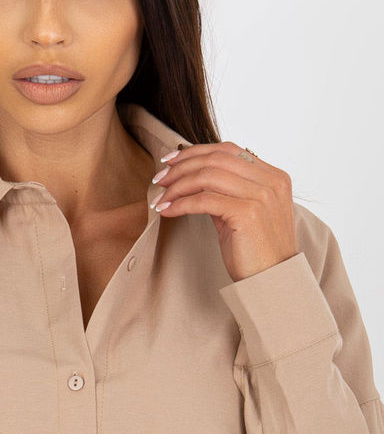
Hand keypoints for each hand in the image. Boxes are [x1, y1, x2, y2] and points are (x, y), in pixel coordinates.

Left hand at [151, 141, 298, 282]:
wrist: (272, 282)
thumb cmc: (255, 252)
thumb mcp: (243, 213)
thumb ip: (227, 192)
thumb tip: (193, 178)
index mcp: (273, 176)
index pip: (228, 150)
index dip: (196, 151)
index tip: (170, 160)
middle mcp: (271, 181)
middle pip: (216, 159)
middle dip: (182, 167)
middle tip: (159, 179)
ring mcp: (261, 196)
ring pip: (207, 176)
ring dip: (177, 185)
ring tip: (160, 197)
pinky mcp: (247, 213)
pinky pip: (204, 200)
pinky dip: (181, 203)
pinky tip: (167, 210)